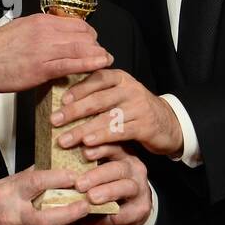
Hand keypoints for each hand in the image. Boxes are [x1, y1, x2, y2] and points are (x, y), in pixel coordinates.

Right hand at [0, 14, 112, 92]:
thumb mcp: (20, 29)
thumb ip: (39, 32)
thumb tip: (55, 37)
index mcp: (40, 21)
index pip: (76, 23)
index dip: (89, 34)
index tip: (93, 42)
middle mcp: (45, 32)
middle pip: (84, 35)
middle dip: (95, 45)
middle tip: (101, 54)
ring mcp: (44, 50)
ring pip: (82, 48)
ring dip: (97, 55)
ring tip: (106, 61)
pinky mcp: (41, 68)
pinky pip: (72, 64)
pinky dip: (90, 64)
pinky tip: (100, 65)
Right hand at [0, 166, 91, 224]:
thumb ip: (21, 178)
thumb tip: (44, 166)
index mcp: (4, 196)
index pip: (35, 183)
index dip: (57, 178)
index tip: (73, 175)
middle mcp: (13, 217)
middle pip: (47, 218)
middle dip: (70, 211)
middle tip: (85, 202)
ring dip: (69, 220)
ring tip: (82, 209)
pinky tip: (67, 220)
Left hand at [50, 69, 182, 156]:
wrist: (169, 122)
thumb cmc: (135, 110)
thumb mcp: (118, 95)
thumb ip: (98, 94)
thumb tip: (63, 101)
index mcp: (121, 78)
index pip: (97, 78)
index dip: (78, 89)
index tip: (61, 100)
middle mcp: (130, 90)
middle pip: (98, 99)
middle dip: (74, 111)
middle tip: (54, 121)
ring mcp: (139, 107)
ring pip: (107, 118)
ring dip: (83, 130)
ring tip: (65, 140)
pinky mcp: (146, 126)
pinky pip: (120, 132)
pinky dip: (102, 138)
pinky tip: (88, 145)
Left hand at [75, 143, 153, 224]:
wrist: (126, 209)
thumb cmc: (102, 184)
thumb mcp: (95, 170)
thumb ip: (82, 164)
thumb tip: (57, 159)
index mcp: (121, 153)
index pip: (111, 145)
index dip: (98, 146)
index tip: (82, 149)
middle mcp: (133, 167)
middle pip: (118, 168)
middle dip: (97, 175)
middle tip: (79, 183)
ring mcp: (140, 188)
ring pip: (126, 187)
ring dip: (107, 192)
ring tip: (90, 198)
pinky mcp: (141, 209)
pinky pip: (124, 213)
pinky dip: (106, 217)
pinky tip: (90, 219)